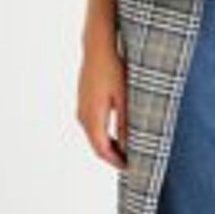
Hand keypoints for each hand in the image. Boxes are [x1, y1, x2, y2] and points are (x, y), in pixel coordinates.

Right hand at [76, 34, 127, 168]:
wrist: (98, 46)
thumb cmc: (114, 68)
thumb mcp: (125, 97)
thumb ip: (126, 123)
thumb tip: (128, 147)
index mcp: (92, 116)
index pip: (102, 150)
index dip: (116, 162)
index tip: (132, 167)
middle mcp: (82, 115)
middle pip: (97, 145)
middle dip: (114, 157)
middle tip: (133, 162)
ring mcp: (81, 108)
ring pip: (95, 136)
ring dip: (109, 146)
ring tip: (129, 150)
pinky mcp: (84, 101)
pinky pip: (93, 126)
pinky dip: (105, 134)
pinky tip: (120, 133)